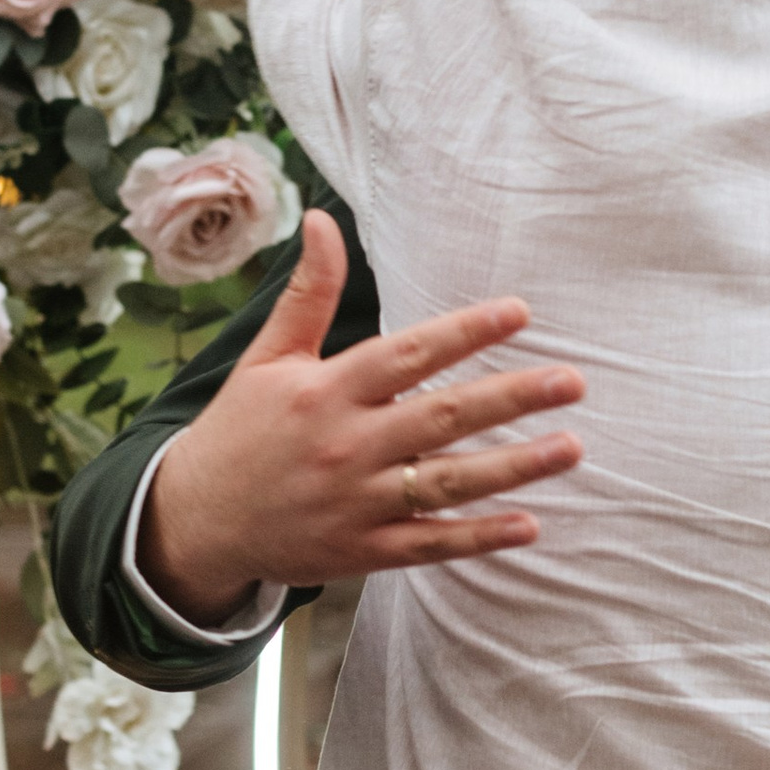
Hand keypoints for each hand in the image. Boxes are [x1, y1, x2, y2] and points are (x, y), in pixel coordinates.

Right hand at [140, 209, 584, 626]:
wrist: (195, 521)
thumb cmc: (241, 429)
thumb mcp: (269, 357)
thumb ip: (309, 292)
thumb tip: (321, 219)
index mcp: (327, 390)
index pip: (408, 354)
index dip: (465, 331)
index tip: (521, 312)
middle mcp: (348, 444)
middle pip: (443, 417)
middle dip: (512, 398)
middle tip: (573, 381)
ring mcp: (358, 502)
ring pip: (447, 483)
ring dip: (514, 467)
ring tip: (572, 447)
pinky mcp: (363, 550)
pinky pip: (430, 543)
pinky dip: (478, 537)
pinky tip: (529, 525)